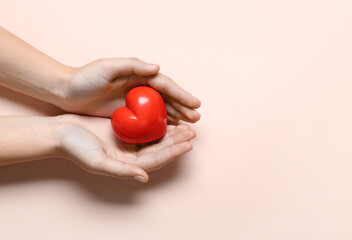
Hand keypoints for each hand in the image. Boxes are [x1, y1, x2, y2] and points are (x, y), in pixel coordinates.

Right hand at [56, 114, 195, 182]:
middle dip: (177, 141)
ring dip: (171, 132)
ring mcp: (128, 143)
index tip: (188, 144)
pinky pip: (145, 127)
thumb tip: (145, 177)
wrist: (60, 132)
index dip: (173, 153)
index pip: (156, 160)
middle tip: (192, 131)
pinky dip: (157, 122)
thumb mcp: (97, 161)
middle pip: (160, 149)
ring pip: (155, 138)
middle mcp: (131, 156)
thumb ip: (121, 171)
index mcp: (127, 166)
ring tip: (186, 124)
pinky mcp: (125, 130)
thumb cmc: (75, 148)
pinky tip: (167, 115)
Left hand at [57, 58, 200, 123]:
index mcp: (138, 74)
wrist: (67, 91)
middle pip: (167, 96)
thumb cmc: (84, 78)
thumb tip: (157, 67)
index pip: (164, 84)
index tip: (195, 104)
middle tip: (197, 118)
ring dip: (176, 115)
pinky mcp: (128, 111)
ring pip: (161, 107)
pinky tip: (170, 129)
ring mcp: (135, 100)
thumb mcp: (106, 68)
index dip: (181, 94)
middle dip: (183, 106)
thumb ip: (131, 65)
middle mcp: (139, 86)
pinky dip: (161, 122)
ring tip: (189, 125)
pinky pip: (150, 117)